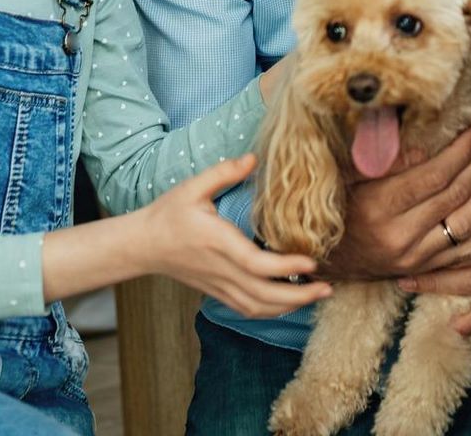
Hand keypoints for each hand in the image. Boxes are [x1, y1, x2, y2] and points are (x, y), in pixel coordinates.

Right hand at [138, 154, 331, 318]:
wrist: (142, 245)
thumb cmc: (168, 214)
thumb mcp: (192, 187)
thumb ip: (224, 172)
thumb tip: (254, 157)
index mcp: (218, 243)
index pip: (257, 263)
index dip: (286, 267)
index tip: (312, 262)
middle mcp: (221, 270)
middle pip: (264, 295)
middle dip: (299, 296)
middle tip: (327, 288)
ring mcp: (219, 285)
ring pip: (258, 308)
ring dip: (289, 307)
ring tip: (315, 296)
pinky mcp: (217, 292)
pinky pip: (247, 309)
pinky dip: (271, 311)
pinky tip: (288, 303)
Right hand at [319, 127, 470, 280]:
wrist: (324, 262)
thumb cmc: (335, 209)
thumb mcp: (347, 177)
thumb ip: (383, 158)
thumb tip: (419, 139)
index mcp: (380, 207)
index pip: (433, 176)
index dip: (461, 152)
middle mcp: (402, 236)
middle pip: (455, 195)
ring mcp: (417, 257)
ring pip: (467, 224)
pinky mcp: (426, 269)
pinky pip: (468, 254)